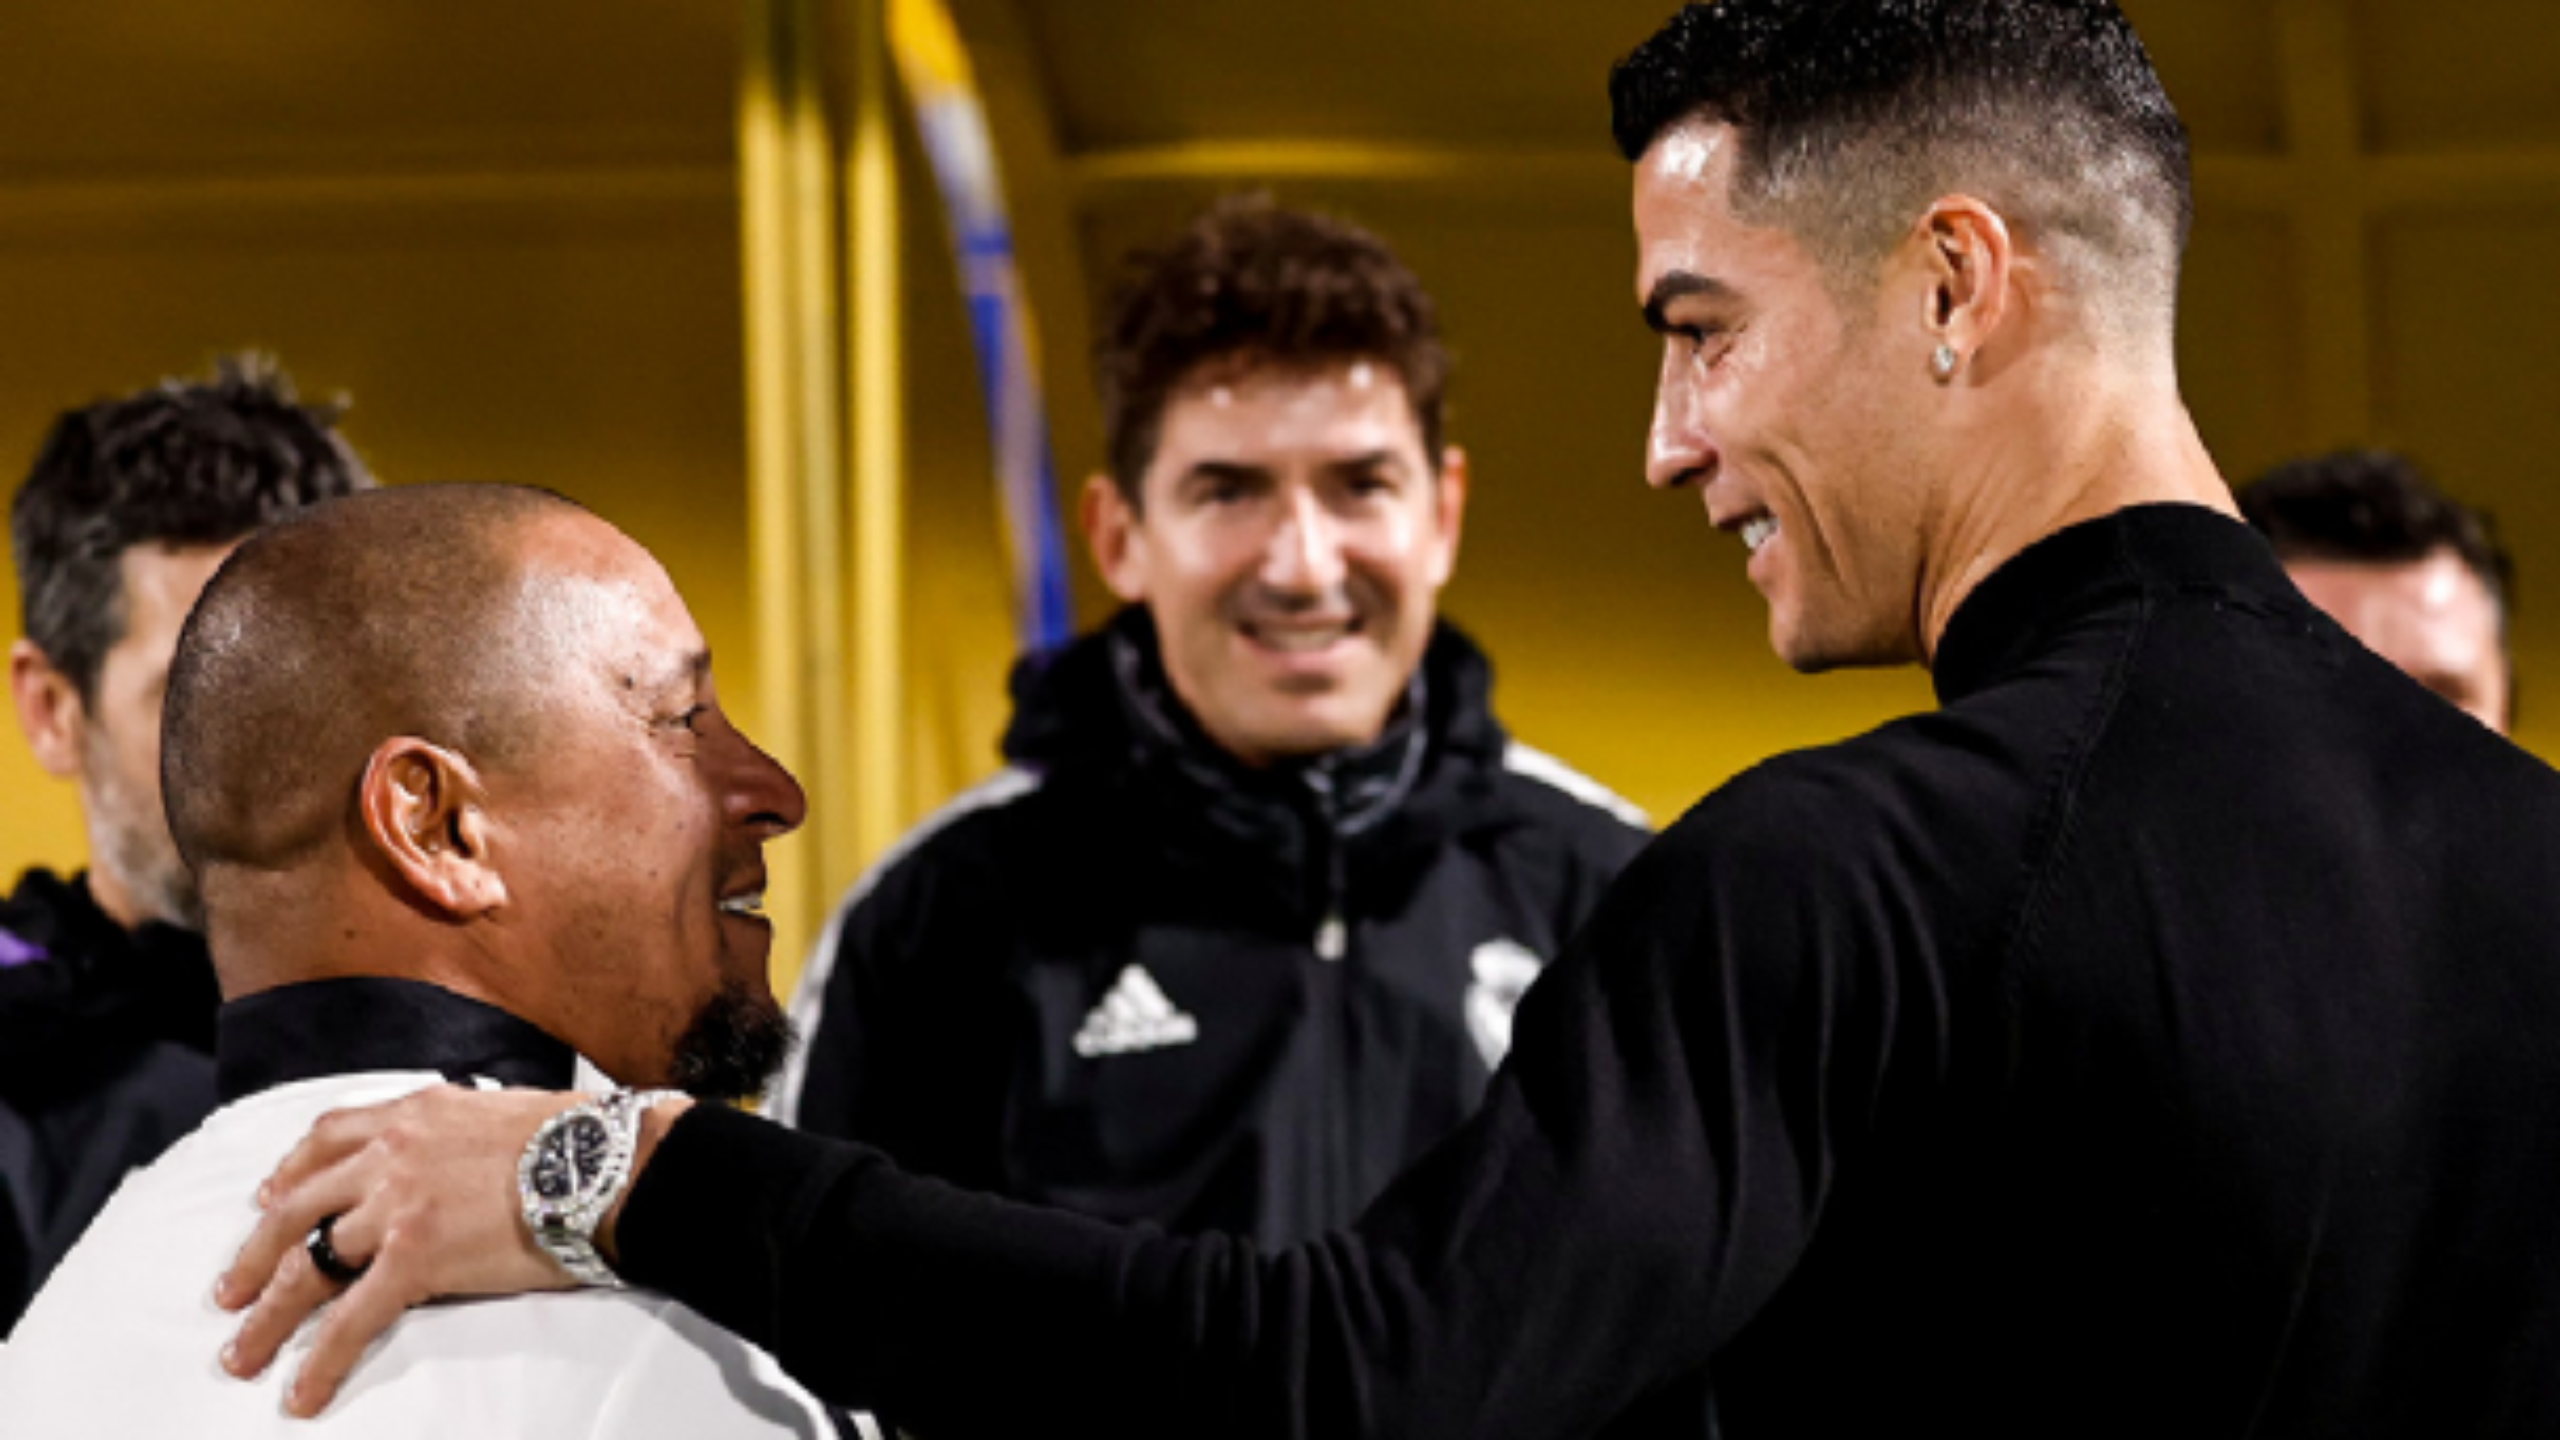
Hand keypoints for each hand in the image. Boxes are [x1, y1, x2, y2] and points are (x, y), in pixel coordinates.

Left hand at [212, 1085, 581, 1416]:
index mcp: (417, 1113)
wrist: (606, 1163)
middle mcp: (393, 1151)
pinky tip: (303, 1391)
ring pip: (309, 1262)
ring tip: (243, 1354)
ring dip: (268, 1313)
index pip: (331, 1135)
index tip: (269, 1199)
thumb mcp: (502, 1112)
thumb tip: (467, 1152)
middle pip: (298, 1205)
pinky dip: (321, 1358)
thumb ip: (463, 1130)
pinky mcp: (414, 1255)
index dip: (290, 1172)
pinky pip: (352, 1315)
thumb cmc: (577, 1140)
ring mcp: (396, 1204)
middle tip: (232, 1291)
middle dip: (256, 1253)